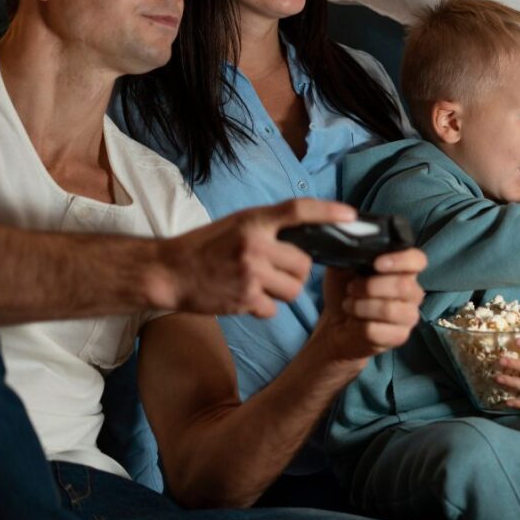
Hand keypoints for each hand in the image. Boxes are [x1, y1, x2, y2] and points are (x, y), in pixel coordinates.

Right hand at [148, 198, 355, 316]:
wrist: (168, 271)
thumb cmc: (205, 246)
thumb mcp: (236, 224)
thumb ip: (267, 226)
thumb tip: (306, 233)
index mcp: (253, 221)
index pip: (298, 211)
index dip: (328, 212)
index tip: (351, 215)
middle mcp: (255, 245)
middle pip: (304, 264)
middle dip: (297, 270)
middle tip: (279, 269)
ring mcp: (251, 274)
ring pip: (294, 289)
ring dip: (284, 291)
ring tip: (262, 284)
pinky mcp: (245, 300)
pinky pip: (275, 308)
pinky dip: (265, 307)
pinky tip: (247, 297)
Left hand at [312, 246, 426, 364]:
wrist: (336, 324)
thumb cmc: (344, 290)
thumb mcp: (343, 266)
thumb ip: (352, 252)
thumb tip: (352, 238)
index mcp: (403, 270)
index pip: (418, 260)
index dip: (401, 260)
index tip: (376, 263)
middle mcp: (412, 292)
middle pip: (403, 285)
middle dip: (370, 286)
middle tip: (351, 288)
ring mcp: (408, 316)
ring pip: (390, 309)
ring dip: (362, 306)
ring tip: (349, 305)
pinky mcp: (399, 337)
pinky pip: (380, 330)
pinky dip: (360, 325)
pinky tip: (353, 322)